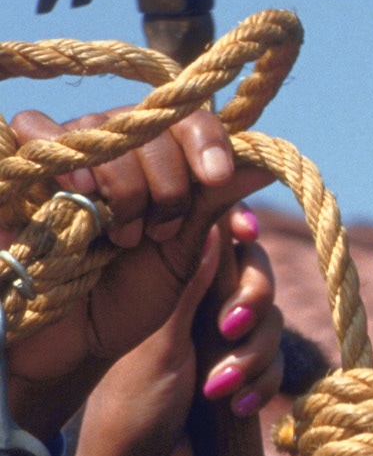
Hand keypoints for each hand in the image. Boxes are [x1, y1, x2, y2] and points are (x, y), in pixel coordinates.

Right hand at [4, 106, 272, 429]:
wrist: (78, 337)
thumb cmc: (132, 297)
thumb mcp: (186, 251)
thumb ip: (215, 203)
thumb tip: (265, 163)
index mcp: (162, 161)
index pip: (188, 119)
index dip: (207, 141)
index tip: (217, 177)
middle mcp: (116, 147)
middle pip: (152, 123)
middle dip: (170, 183)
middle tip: (160, 232)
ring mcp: (70, 153)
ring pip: (105, 128)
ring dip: (126, 184)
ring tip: (123, 236)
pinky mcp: (24, 166)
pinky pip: (35, 127)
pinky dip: (67, 155)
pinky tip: (82, 191)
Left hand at [46, 206, 283, 455]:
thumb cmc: (134, 406)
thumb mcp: (163, 341)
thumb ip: (192, 287)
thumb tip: (214, 227)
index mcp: (171, 290)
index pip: (217, 244)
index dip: (239, 233)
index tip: (247, 231)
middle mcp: (201, 309)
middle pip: (257, 282)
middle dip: (251, 308)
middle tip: (228, 329)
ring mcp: (224, 344)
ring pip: (272, 327)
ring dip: (252, 360)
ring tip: (221, 391)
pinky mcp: (244, 376)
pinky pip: (277, 366)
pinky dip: (263, 385)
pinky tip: (240, 408)